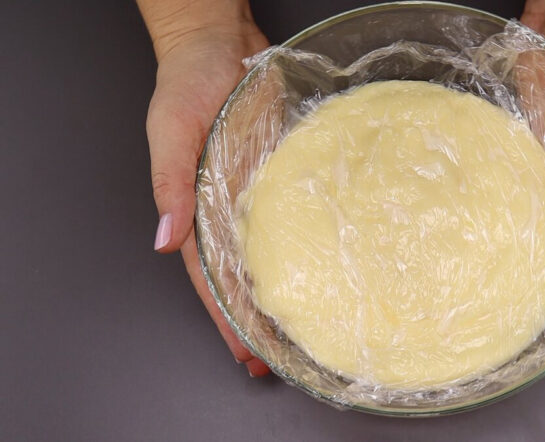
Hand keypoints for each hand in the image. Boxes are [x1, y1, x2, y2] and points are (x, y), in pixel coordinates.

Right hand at [140, 1, 270, 375]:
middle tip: (279, 356)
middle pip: (243, 276)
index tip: (244, 350)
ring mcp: (257, 195)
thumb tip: (164, 241)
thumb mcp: (170, 133)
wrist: (219, 45)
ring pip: (271, 253)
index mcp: (195, 210)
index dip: (226, 317)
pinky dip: (307, 242)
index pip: (209, 278)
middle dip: (256, 318)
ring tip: (305, 325)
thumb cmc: (186, 84)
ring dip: (284, 289)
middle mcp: (228, 210)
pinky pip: (297, 214)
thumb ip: (169, 187)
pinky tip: (327, 264)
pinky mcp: (283, 174)